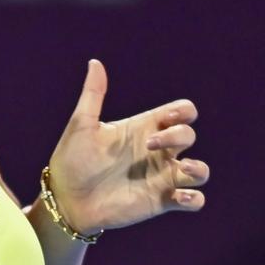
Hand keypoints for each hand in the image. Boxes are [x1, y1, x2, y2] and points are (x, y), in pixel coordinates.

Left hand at [46, 60, 208, 234]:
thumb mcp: (81, 126)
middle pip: (190, 135)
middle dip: (178, 136)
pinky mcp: (160, 201)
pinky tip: (177, 196)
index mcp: (143, 129)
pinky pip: (194, 200)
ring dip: (198, 168)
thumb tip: (94, 63)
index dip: (182, 112)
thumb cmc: (71, 161)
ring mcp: (161, 177)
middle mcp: (156, 152)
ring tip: (183, 169)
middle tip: (148, 144)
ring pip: (200, 170)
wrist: (64, 200)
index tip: (164, 118)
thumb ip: (92, 95)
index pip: (181, 113)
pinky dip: (194, 198)